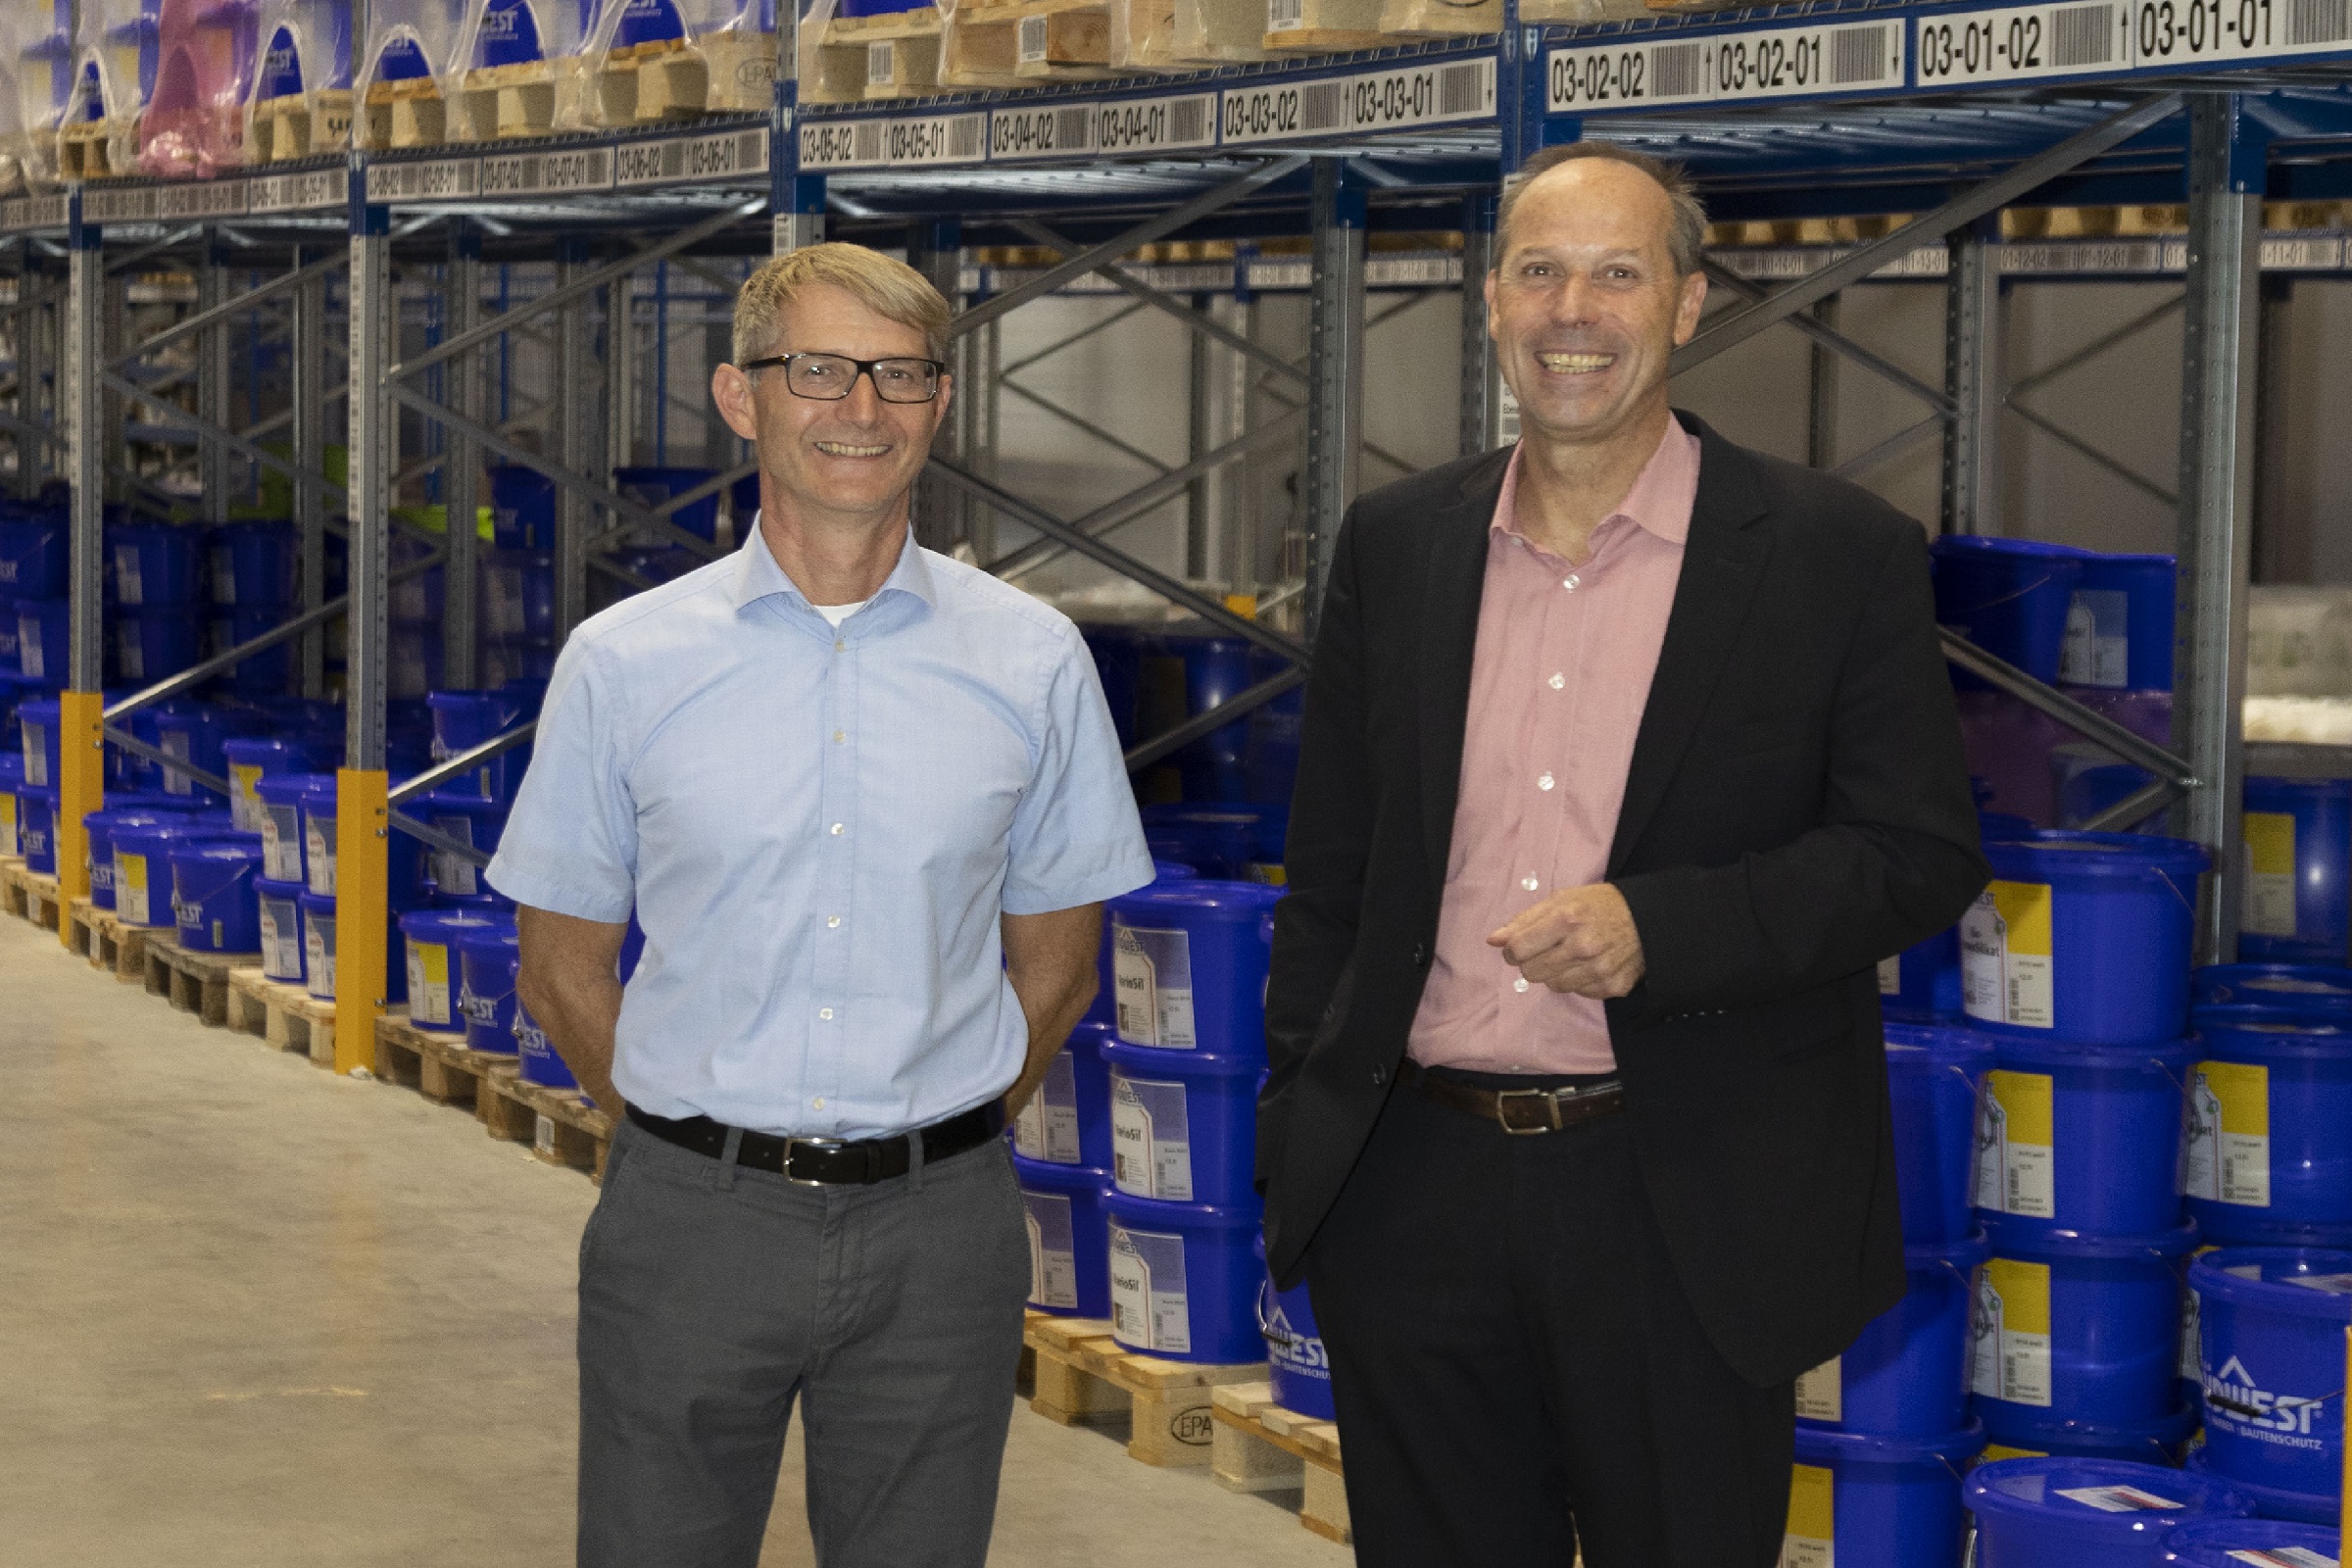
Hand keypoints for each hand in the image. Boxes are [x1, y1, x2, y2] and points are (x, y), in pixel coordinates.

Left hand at [1488, 882, 1645, 999]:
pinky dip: (1579, 981)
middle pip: (1531, 973)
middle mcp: (1583, 947)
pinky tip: (1590, 964)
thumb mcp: (1560, 900)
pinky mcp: (1613, 986)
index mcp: (1566, 919)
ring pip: (1553, 986)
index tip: (1518, 947)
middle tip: (1547, 950)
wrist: (1648, 918)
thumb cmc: (1598, 905)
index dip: (1512, 950)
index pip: (1518, 950)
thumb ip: (1524, 921)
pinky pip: (1578, 993)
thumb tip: (1493, 941)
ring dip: (1555, 973)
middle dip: (1532, 962)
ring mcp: (1599, 970)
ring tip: (1571, 955)